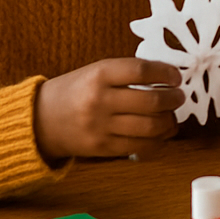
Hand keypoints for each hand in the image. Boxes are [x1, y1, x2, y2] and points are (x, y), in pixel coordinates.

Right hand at [34, 58, 182, 160]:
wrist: (40, 119)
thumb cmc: (75, 91)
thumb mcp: (95, 71)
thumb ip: (127, 73)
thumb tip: (167, 78)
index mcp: (99, 74)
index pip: (141, 71)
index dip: (165, 73)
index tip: (176, 77)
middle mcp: (100, 100)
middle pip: (151, 102)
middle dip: (173, 99)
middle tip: (179, 97)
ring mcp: (101, 127)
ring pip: (150, 127)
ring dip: (169, 122)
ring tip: (172, 117)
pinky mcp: (103, 148)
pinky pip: (140, 147)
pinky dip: (157, 142)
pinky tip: (161, 135)